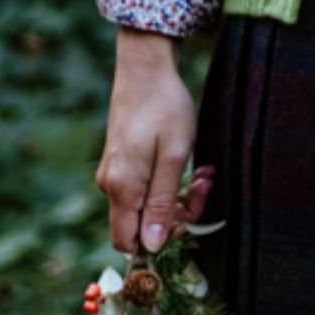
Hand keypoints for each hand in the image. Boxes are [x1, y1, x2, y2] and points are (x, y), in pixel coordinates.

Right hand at [95, 33, 217, 254]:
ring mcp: (113, 172)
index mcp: (122, 187)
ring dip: (178, 195)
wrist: (145, 68)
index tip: (188, 220)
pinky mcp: (120, 161)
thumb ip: (163, 204)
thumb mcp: (175, 156)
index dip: (159, 242)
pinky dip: (167, 180)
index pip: (128, 243)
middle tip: (204, 187)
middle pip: (140, 225)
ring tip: (204, 171)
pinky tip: (188, 162)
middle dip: (177, 214)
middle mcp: (110, 184)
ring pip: (145, 205)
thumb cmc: (164, 107)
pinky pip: (143, 187)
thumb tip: (152, 247)